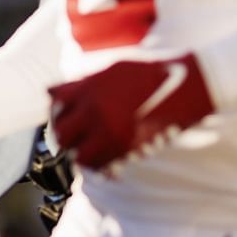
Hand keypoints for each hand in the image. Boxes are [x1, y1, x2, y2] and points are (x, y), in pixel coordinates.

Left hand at [48, 55, 212, 172]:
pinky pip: (102, 166)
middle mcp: (95, 110)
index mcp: (89, 87)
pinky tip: (104, 161)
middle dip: (64, 138)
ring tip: (88, 152)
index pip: (55, 104)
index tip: (62, 117)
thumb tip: (50, 92)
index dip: (55, 112)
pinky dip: (100, 166)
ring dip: (81, 155)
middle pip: (62, 133)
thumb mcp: (112, 69)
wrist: (186, 85)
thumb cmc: (150, 74)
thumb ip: (82, 83)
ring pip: (79, 155)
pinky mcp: (128, 147)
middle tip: (71, 140)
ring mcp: (110, 130)